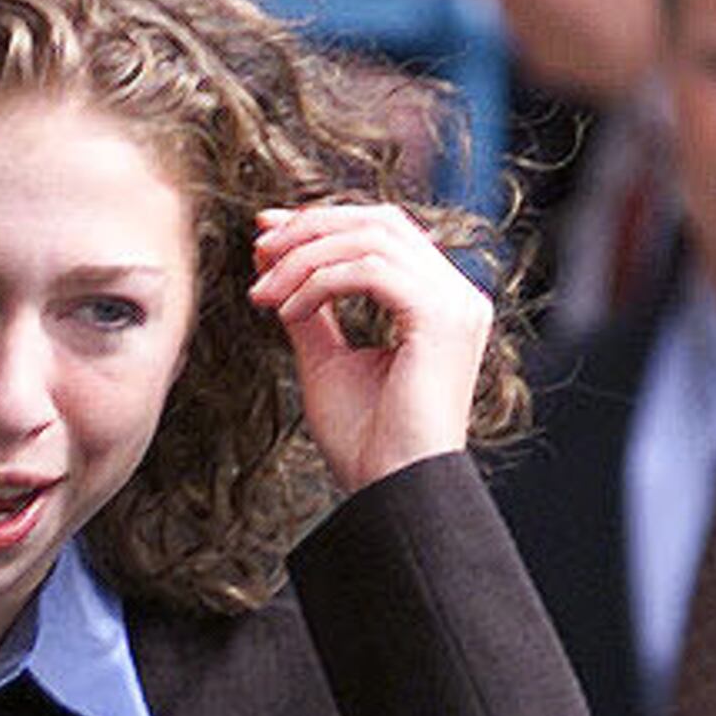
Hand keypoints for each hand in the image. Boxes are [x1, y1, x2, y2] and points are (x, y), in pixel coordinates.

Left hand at [250, 199, 493, 498]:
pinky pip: (370, 272)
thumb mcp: (328, 363)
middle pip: (380, 223)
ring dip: (306, 258)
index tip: (267, 238)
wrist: (392, 492)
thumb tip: (279, 269)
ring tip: (264, 292)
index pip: (384, 234)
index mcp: (437, 302)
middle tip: (259, 247)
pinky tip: (287, 310)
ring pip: (371, 241)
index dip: (324, 224)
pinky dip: (320, 282)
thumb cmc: (366, 444)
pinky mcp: (440, 318)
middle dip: (312, 227)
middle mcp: (456, 295)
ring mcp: (454, 303)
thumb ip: (313, 313)